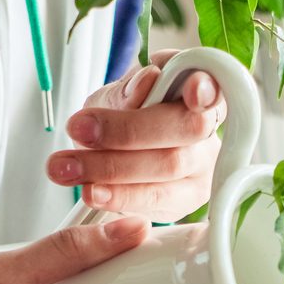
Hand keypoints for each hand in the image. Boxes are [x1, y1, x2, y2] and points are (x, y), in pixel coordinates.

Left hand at [47, 50, 224, 220]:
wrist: (117, 153)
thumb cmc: (125, 115)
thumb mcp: (117, 94)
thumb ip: (130, 90)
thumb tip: (148, 82)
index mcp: (201, 91)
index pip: (214, 85)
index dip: (207, 88)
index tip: (191, 90)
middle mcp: (210, 131)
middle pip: (187, 129)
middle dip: (130, 130)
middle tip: (81, 129)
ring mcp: (204, 169)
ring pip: (169, 167)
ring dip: (112, 168)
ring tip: (69, 167)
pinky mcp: (189, 201)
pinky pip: (158, 201)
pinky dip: (121, 197)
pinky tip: (93, 192)